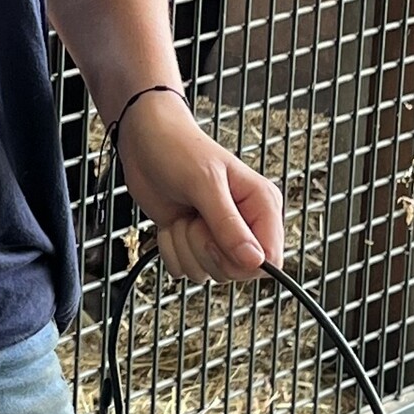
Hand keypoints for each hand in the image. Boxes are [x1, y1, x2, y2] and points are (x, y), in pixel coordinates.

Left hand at [115, 90, 284, 282]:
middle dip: (205, 249)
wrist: (143, 140)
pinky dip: (170, 249)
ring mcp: (218, 235)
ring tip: (183, 214)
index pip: (270, 258)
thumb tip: (255, 261)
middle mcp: (245, 223)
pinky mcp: (194, 241)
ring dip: (184, 247)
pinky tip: (172, 222)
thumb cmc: (177, 148)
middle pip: (237, 271)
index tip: (215, 238)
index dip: (241, 261)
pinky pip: (184, 270)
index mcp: (262, 205)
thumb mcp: (204, 183)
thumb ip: (228, 224)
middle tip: (194, 217)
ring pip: (208, 273)